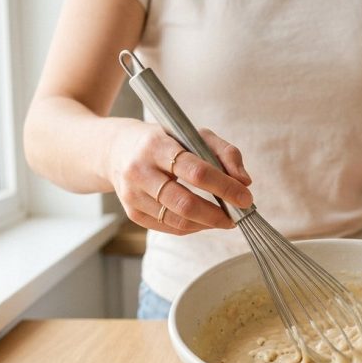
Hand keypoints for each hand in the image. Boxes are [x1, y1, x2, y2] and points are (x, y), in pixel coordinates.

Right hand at [109, 123, 252, 234]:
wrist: (115, 150)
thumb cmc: (165, 141)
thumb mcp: (194, 134)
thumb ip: (225, 153)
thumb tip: (244, 182)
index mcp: (156, 145)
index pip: (196, 171)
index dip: (224, 187)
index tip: (245, 197)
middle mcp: (139, 171)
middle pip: (185, 203)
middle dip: (217, 214)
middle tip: (238, 216)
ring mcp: (132, 195)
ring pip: (177, 220)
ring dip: (208, 224)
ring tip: (225, 219)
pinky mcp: (132, 213)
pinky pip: (169, 228)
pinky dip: (193, 227)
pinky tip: (205, 220)